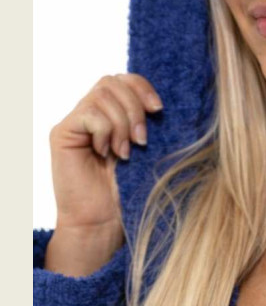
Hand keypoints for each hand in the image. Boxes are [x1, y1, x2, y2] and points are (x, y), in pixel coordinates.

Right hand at [48, 73, 162, 242]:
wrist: (102, 226)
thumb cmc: (126, 198)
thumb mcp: (147, 157)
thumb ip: (147, 127)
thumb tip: (162, 105)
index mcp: (114, 117)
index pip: (124, 80)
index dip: (142, 87)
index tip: (159, 110)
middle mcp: (92, 115)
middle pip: (112, 82)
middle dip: (134, 109)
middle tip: (141, 142)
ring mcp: (76, 124)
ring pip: (101, 95)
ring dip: (121, 124)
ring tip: (124, 154)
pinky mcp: (63, 133)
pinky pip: (88, 113)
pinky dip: (103, 131)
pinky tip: (104, 154)